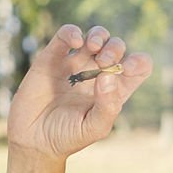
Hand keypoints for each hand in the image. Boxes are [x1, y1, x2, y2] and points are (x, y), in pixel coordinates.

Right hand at [6, 23, 152, 159]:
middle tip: (104, 62)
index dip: (138, 62)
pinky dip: (73, 32)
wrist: (34, 139)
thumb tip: (108, 75)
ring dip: (99, 36)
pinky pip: (66, 34)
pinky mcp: (53, 57)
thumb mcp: (94, 128)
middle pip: (117, 47)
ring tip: (93, 48)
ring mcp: (76, 64)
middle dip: (115, 48)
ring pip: (95, 36)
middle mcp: (97, 74)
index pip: (138, 67)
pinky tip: (76, 42)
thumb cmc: (68, 137)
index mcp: (114, 90)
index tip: (126, 69)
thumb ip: (107, 105)